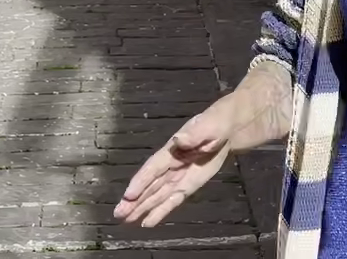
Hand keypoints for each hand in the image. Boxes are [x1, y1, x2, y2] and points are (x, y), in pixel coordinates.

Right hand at [113, 107, 235, 227]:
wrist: (228, 129)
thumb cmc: (215, 123)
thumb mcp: (208, 126)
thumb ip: (194, 135)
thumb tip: (178, 139)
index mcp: (172, 151)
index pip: (153, 169)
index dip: (140, 182)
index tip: (128, 196)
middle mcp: (170, 166)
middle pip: (150, 185)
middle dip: (135, 200)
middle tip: (119, 214)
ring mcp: (177, 177)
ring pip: (157, 195)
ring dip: (142, 208)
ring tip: (126, 220)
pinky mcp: (187, 186)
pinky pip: (172, 200)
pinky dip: (161, 211)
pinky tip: (148, 222)